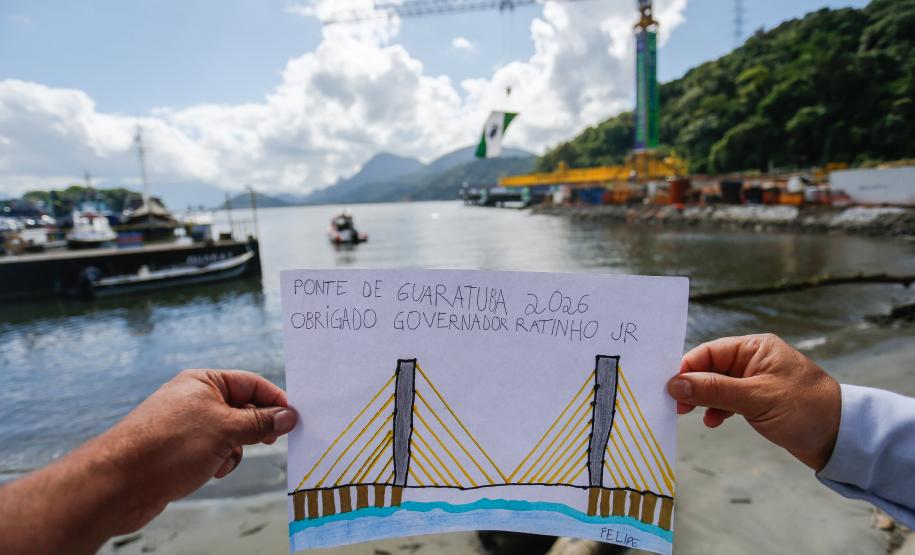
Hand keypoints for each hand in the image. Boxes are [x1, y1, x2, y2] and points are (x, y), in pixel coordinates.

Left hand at [96, 369, 297, 530]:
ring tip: (221, 461)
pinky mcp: (181, 451)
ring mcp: (188, 426)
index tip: (294, 419)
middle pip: (243, 408)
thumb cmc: (168, 446)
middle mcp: (195, 400)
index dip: (275, 400)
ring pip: (231, 434)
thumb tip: (288, 416)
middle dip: (255, 428)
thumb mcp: (225, 430)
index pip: (251, 383)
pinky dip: (219, 462)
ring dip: (235, 450)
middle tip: (272, 441)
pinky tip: (208, 472)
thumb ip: (260, 422)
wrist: (119, 484)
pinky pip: (215, 452)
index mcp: (203, 382)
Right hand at [667, 334, 840, 470]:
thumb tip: (675, 384)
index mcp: (755, 348)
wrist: (841, 438)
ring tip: (688, 414)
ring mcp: (756, 380)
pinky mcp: (759, 399)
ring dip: (703, 399)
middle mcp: (754, 359)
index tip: (669, 387)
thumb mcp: (755, 398)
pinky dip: (718, 409)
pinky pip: (729, 399)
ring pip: (717, 385)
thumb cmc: (805, 410)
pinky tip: (713, 421)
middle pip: (710, 367)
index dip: (687, 369)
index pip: (709, 352)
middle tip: (674, 404)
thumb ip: (713, 390)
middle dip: (692, 385)